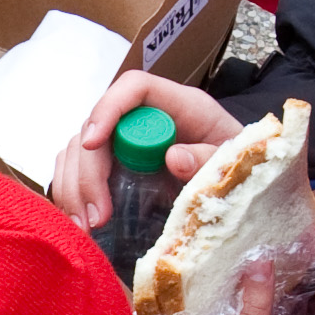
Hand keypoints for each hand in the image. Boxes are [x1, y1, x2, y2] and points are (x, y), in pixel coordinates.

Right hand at [49, 72, 240, 230]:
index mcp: (180, 105)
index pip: (134, 87)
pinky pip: (79, 171)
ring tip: (85, 227)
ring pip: (78, 150)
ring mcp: (126, 141)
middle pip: (95, 127)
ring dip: (73, 188)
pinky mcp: (116, 165)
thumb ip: (209, 159)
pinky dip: (73, 194)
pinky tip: (80, 223)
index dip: (108, 109)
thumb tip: (173, 157)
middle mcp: (145, 117)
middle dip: (87, 171)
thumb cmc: (242, 168)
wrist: (241, 184)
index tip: (92, 144)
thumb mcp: (234, 164)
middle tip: (96, 217)